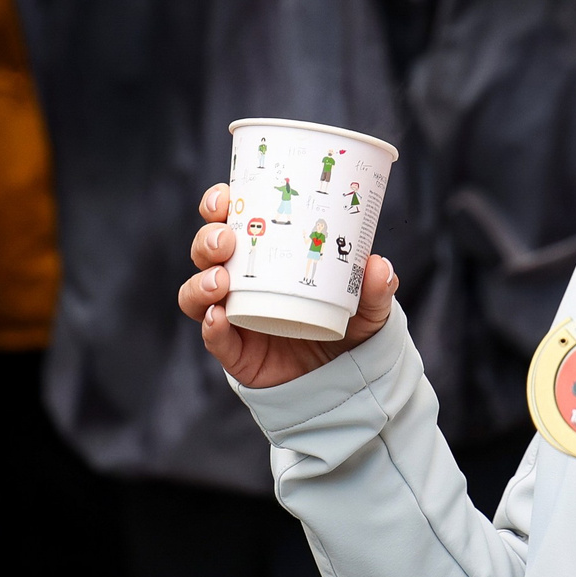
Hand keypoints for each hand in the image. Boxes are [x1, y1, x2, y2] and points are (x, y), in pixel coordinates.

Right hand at [177, 183, 396, 389]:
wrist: (344, 376)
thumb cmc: (348, 324)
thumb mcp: (367, 304)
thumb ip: (374, 289)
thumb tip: (379, 267)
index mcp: (265, 253)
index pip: (230, 220)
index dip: (217, 204)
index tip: (225, 199)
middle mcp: (241, 280)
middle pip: (206, 251)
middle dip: (207, 240)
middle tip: (226, 240)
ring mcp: (233, 315)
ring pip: (196, 293)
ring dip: (201, 282)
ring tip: (221, 282)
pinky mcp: (234, 352)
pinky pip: (213, 338)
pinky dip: (210, 327)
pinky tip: (218, 318)